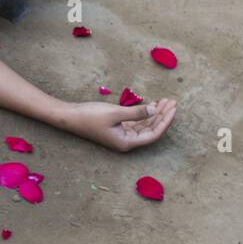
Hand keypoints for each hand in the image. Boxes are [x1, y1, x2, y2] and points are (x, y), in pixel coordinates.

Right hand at [61, 99, 176, 151]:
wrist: (69, 115)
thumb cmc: (90, 115)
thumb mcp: (115, 113)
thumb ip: (137, 112)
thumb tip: (156, 109)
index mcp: (127, 142)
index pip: (153, 133)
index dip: (165, 121)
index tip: (173, 108)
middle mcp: (126, 141)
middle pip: (150, 129)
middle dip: (162, 115)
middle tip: (172, 101)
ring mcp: (121, 134)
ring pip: (144, 125)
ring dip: (154, 113)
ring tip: (164, 100)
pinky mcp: (116, 127)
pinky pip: (135, 122)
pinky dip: (143, 113)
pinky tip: (151, 104)